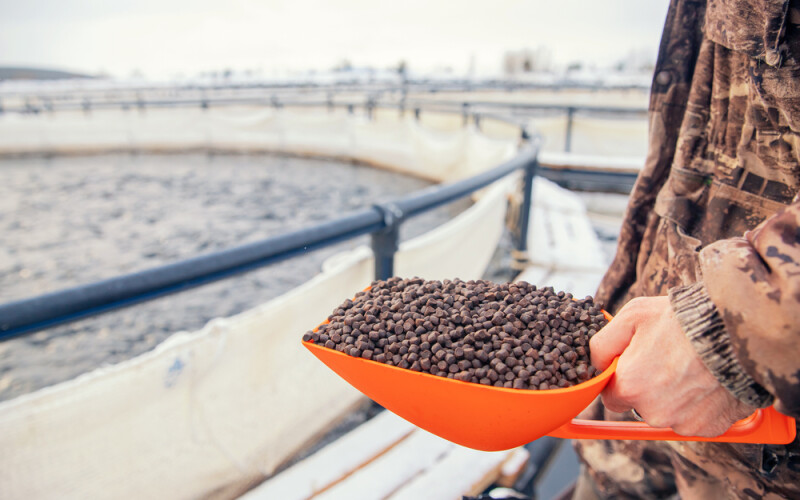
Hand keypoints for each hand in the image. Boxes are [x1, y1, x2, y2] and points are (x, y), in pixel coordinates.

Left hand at [589, 296, 754, 436]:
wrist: (735, 330)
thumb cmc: (681, 320)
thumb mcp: (631, 316)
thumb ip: (603, 344)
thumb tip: (595, 363)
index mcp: (629, 387)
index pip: (612, 396)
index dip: (623, 378)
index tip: (637, 363)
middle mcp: (653, 412)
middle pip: (640, 405)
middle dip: (648, 387)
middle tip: (667, 359)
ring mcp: (682, 423)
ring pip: (667, 413)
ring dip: (674, 396)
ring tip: (690, 366)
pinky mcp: (708, 428)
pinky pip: (694, 419)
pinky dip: (699, 404)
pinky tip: (706, 380)